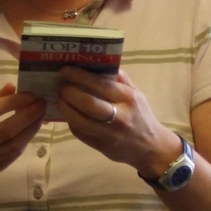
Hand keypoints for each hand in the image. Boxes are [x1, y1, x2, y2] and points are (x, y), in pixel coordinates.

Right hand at [0, 83, 45, 181]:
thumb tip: (13, 86)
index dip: (14, 102)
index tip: (31, 95)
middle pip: (5, 130)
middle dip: (28, 116)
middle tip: (42, 104)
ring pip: (13, 146)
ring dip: (31, 130)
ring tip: (41, 116)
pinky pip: (13, 156)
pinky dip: (25, 141)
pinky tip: (32, 130)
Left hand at [57, 68, 180, 176]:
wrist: (150, 147)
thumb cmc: (141, 116)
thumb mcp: (137, 94)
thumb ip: (121, 79)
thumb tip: (100, 63)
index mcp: (128, 99)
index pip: (101, 84)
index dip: (80, 77)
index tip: (65, 70)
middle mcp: (119, 117)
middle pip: (88, 104)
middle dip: (70, 93)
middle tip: (62, 87)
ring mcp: (109, 134)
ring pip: (80, 121)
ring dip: (65, 108)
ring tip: (60, 99)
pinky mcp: (101, 146)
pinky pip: (80, 133)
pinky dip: (71, 122)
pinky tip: (69, 114)